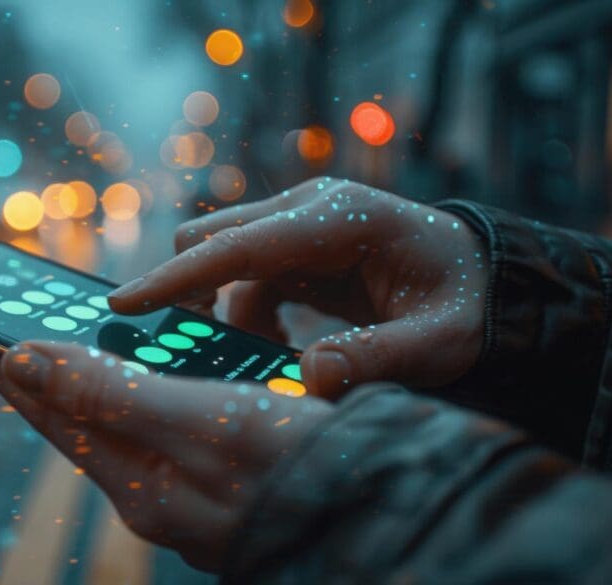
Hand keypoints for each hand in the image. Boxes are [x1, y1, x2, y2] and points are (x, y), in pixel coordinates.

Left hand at [0, 339, 335, 571]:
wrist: (382, 515)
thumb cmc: (295, 471)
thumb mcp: (200, 423)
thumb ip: (110, 394)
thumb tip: (22, 359)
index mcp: (138, 475)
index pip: (47, 407)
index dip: (2, 362)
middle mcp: (154, 484)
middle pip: (77, 413)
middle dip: (38, 365)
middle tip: (1, 324)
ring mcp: (189, 483)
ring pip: (121, 416)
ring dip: (88, 373)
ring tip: (58, 339)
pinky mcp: (222, 474)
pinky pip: (164, 420)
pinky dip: (144, 385)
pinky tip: (151, 368)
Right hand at [108, 177, 487, 397]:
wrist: (485, 282)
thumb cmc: (466, 306)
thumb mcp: (438, 342)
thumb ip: (375, 359)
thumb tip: (306, 378)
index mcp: (340, 218)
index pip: (240, 246)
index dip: (179, 278)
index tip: (126, 305)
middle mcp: (310, 209)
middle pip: (215, 239)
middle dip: (192, 294)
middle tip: (202, 355)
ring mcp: (301, 223)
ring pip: (224, 261)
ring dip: (227, 314)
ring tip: (269, 359)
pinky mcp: (299, 245)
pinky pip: (246, 277)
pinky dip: (246, 315)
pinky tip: (281, 347)